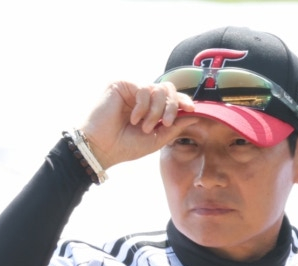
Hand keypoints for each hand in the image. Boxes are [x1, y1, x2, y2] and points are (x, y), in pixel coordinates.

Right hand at [78, 81, 198, 168]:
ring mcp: (131, 90)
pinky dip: (142, 107)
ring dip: (155, 111)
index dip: (183, 100)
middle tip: (165, 123)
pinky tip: (133, 119)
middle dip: (171, 106)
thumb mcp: (157, 138)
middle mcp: (142, 97)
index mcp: (151, 108)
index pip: (172, 97)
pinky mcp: (121, 85)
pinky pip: (144, 89)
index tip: (192, 109)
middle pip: (169, 89)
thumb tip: (196, 116)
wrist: (101, 149)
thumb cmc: (125, 146)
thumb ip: (175, 127)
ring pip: (158, 89)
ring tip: (144, 126)